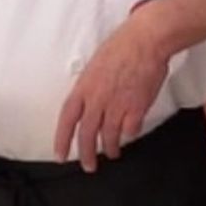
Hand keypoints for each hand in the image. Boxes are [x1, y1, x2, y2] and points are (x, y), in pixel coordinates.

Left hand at [53, 8, 169, 171]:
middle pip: (87, 134)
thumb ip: (91, 86)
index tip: (60, 154)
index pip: (67, 119)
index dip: (62, 139)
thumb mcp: (96, 64)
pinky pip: (130, 129)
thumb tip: (91, 100)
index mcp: (84, 87)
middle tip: (88, 165)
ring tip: (112, 153)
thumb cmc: (123, 45)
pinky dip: (130, 133)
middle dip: (86, 154)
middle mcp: (97, 99)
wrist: (146, 39)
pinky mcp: (136, 107)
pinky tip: (130, 132)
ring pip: (109, 136)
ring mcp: (117, 105)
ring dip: (110, 148)